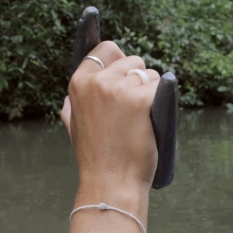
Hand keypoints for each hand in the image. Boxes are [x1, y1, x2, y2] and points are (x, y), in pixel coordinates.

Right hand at [61, 41, 158, 198]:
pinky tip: (154, 119)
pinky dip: (164, 102)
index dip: (118, 60)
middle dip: (138, 79)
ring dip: (153, 91)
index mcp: (79, 83)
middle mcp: (97, 81)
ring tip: (142, 119)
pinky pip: (164, 87)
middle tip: (133, 109)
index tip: (124, 72)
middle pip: (132, 60)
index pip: (104, 49)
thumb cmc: (95, 159)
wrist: (110, 182)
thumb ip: (72, 109)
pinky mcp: (142, 99)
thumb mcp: (74, 129)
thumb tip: (68, 100)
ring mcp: (119, 89)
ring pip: (151, 75)